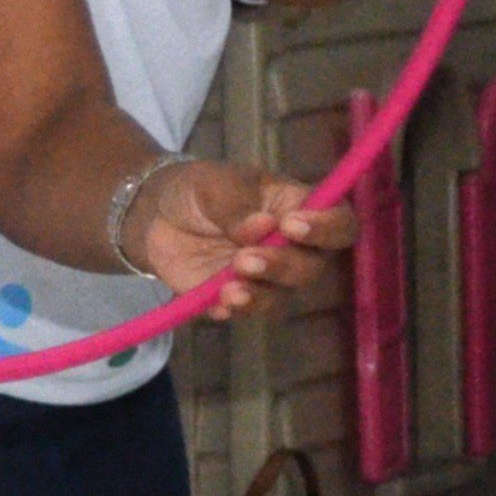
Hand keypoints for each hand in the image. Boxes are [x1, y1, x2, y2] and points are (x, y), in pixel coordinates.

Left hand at [133, 161, 336, 315]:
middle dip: (282, 266)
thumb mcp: (215, 184)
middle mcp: (294, 248)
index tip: (292, 226)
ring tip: (229, 290)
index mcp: (299, 209)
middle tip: (246, 258)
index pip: (339, 224)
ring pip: (280, 296)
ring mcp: (266, 277)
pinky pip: (243, 311)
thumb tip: (263, 225)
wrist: (156, 212)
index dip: (327, 229)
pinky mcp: (237, 296)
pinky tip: (216, 305)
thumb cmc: (200, 189)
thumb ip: (238, 205)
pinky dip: (231, 310)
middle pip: (311, 268)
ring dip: (259, 295)